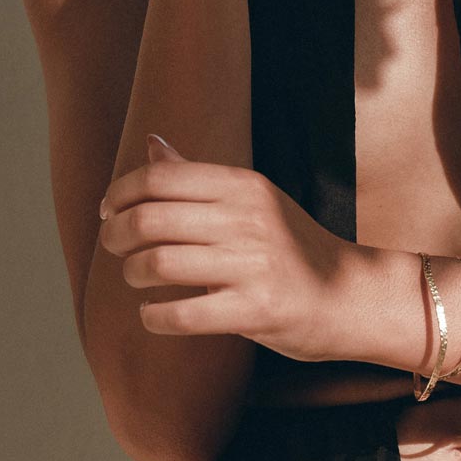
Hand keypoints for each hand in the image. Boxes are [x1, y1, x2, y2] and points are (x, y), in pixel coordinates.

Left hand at [98, 134, 349, 360]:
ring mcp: (254, 265)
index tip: (109, 211)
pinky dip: (154, 317)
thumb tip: (152, 143)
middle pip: (151, 218)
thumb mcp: (253, 201)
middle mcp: (248, 219)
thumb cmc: (292, 248)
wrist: (351, 295)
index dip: (121, 193)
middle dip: (116, 234)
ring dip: (132, 274)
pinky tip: (154, 314)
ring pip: (159, 264)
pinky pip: (182, 315)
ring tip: (137, 279)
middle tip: (114, 247)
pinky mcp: (257, 310)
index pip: (161, 177)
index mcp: (245, 186)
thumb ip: (198, 177)